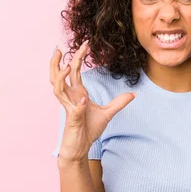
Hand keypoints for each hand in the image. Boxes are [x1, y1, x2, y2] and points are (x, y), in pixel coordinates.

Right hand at [49, 40, 135, 161]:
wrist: (80, 148)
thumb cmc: (88, 129)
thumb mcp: (107, 114)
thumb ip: (119, 103)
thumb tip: (133, 94)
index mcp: (77, 93)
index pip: (74, 71)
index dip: (78, 57)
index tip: (85, 44)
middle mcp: (70, 98)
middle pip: (60, 76)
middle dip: (60, 61)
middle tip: (62, 47)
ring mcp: (69, 108)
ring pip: (58, 89)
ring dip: (60, 78)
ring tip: (65, 66)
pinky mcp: (72, 121)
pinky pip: (74, 111)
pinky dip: (78, 105)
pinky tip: (83, 99)